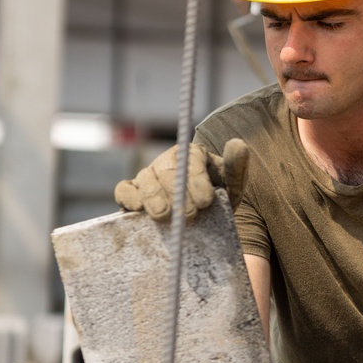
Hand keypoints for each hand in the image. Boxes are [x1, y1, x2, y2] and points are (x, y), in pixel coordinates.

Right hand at [114, 138, 248, 221]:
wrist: (201, 219)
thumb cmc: (217, 198)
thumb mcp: (232, 186)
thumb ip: (236, 167)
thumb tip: (238, 143)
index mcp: (192, 154)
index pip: (191, 159)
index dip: (197, 179)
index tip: (207, 201)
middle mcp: (168, 161)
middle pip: (167, 170)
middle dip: (178, 193)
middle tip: (189, 215)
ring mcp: (148, 175)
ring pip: (145, 179)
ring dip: (154, 197)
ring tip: (164, 215)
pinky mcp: (132, 192)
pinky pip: (124, 190)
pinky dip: (129, 197)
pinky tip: (138, 209)